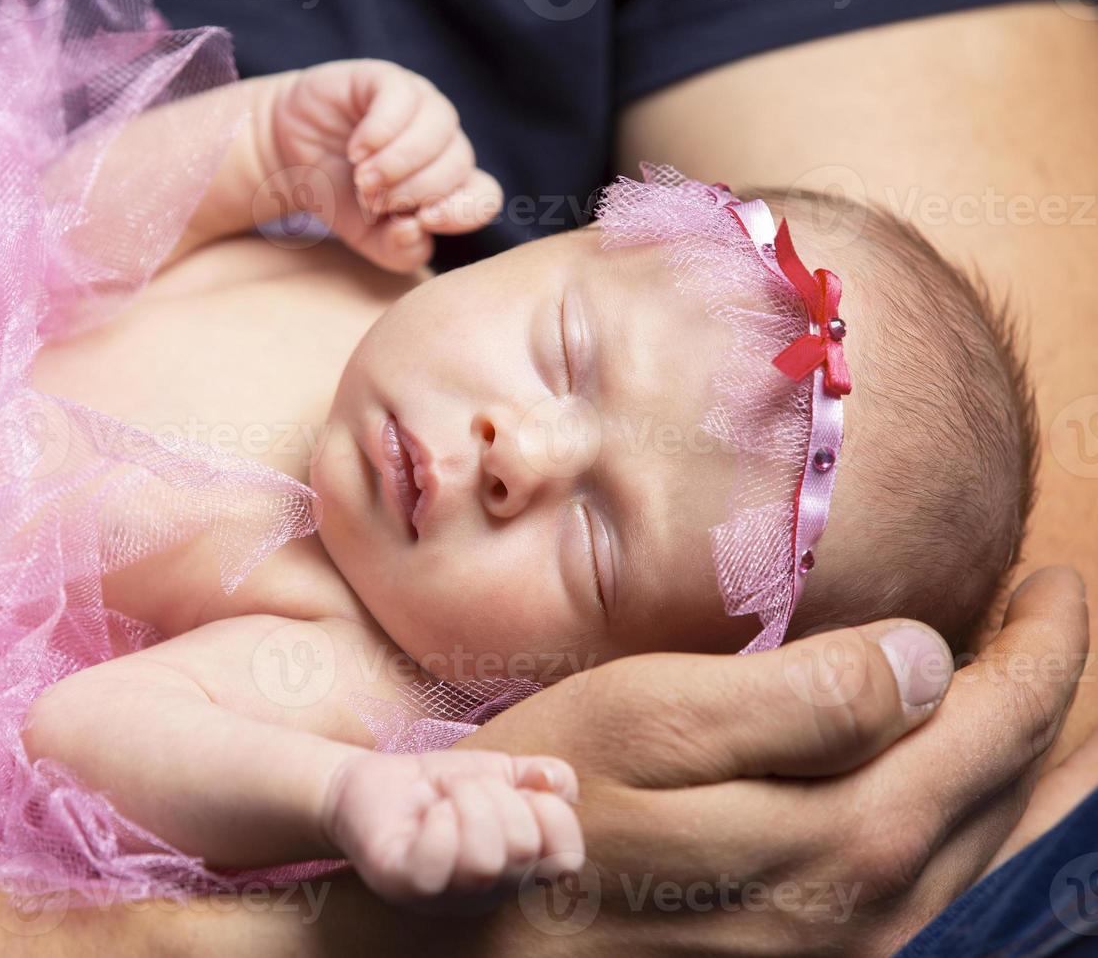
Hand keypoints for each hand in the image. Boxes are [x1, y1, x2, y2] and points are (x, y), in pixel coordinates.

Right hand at [271, 60, 502, 272]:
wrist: (291, 155)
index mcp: (450, 183)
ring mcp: (421, 106)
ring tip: (362, 179)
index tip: (423, 220)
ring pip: (438, 128)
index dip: (463, 211)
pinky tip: (357, 150)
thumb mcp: (368, 238)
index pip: (484, 196)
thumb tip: (416, 230)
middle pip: (458, 164)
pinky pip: (403, 97)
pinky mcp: (389, 80)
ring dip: (398, 163)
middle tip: (370, 201)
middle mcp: (444, 141)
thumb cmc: (340, 196)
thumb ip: (399, 250)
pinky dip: (381, 130)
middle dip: (413, 190)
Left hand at [321, 750, 582, 903]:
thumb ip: (544, 776)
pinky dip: (439, 821)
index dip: (553, 814)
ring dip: (468, 802)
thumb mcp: (501, 772)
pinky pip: (438, 861)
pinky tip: (428, 814)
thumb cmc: (436, 785)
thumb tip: (555, 783)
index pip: (567, 860)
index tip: (521, 790)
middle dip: (498, 796)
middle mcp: (487, 893)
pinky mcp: (404, 885)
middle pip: (524, 851)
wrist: (368, 781)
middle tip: (467, 786)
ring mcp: (445, 896)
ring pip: (485, 861)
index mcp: (519, 870)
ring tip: (447, 796)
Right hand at [415, 566, 1090, 954]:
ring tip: (1047, 705)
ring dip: (1034, 773)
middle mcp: (872, 907)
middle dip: (1052, 704)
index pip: (991, 723)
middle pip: (1008, 794)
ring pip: (989, 851)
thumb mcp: (650, 719)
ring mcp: (850, 950)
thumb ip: (802, 697)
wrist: (465, 943)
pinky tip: (977, 803)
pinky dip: (984, 833)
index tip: (1051, 583)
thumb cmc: (541, 801)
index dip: (1039, 647)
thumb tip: (930, 660)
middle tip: (1058, 626)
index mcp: (845, 832)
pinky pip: (944, 893)